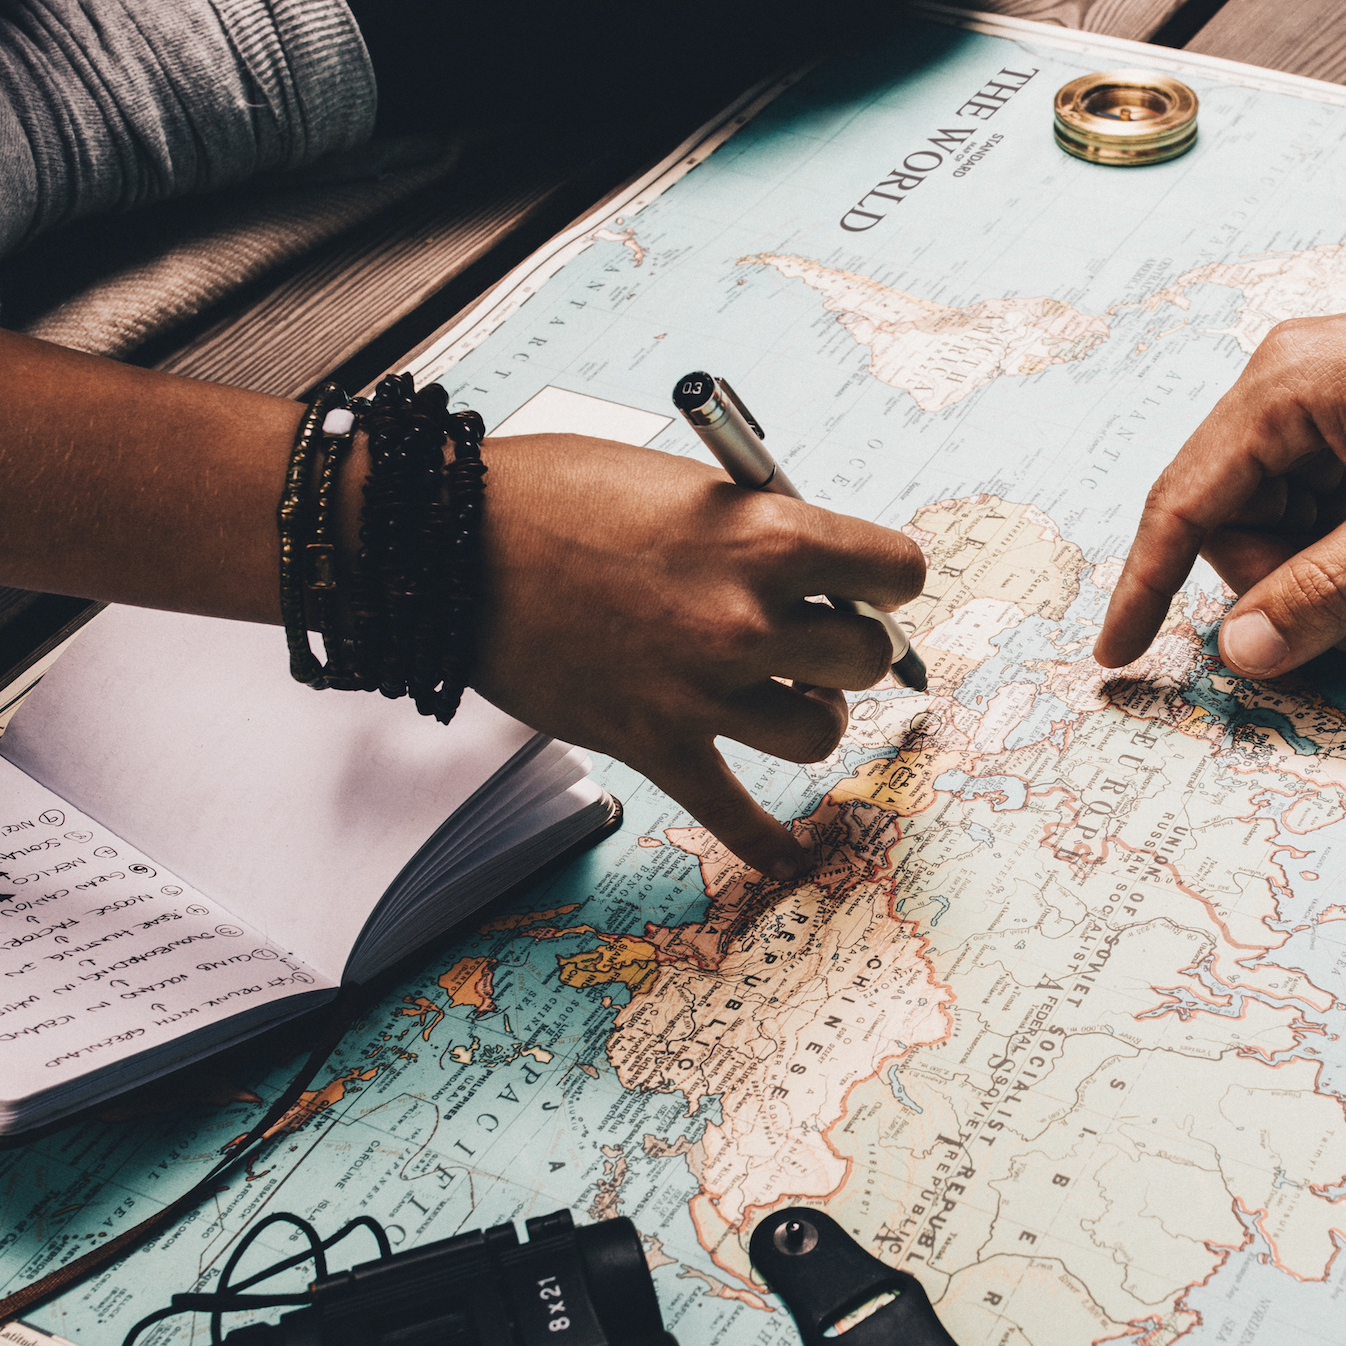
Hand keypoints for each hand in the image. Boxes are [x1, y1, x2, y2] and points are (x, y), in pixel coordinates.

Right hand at [472, 434, 924, 878]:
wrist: (449, 544)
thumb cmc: (560, 495)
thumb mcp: (686, 485)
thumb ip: (760, 530)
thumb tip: (820, 581)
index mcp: (766, 535)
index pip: (897, 572)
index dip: (885, 578)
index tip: (870, 585)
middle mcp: (746, 619)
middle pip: (865, 660)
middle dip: (849, 647)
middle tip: (817, 636)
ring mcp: (700, 689)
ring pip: (819, 734)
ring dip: (810, 714)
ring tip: (784, 694)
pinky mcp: (654, 743)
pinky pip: (734, 812)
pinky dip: (767, 843)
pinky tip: (792, 860)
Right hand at [1095, 265, 1345, 676]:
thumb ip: (1329, 588)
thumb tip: (1244, 650)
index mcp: (1282, 391)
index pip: (1180, 506)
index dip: (1142, 588)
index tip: (1117, 656)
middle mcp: (1286, 387)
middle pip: (1233, 526)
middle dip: (1281, 594)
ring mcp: (1324, 402)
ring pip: (1279, 526)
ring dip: (1322, 582)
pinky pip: (1320, 508)